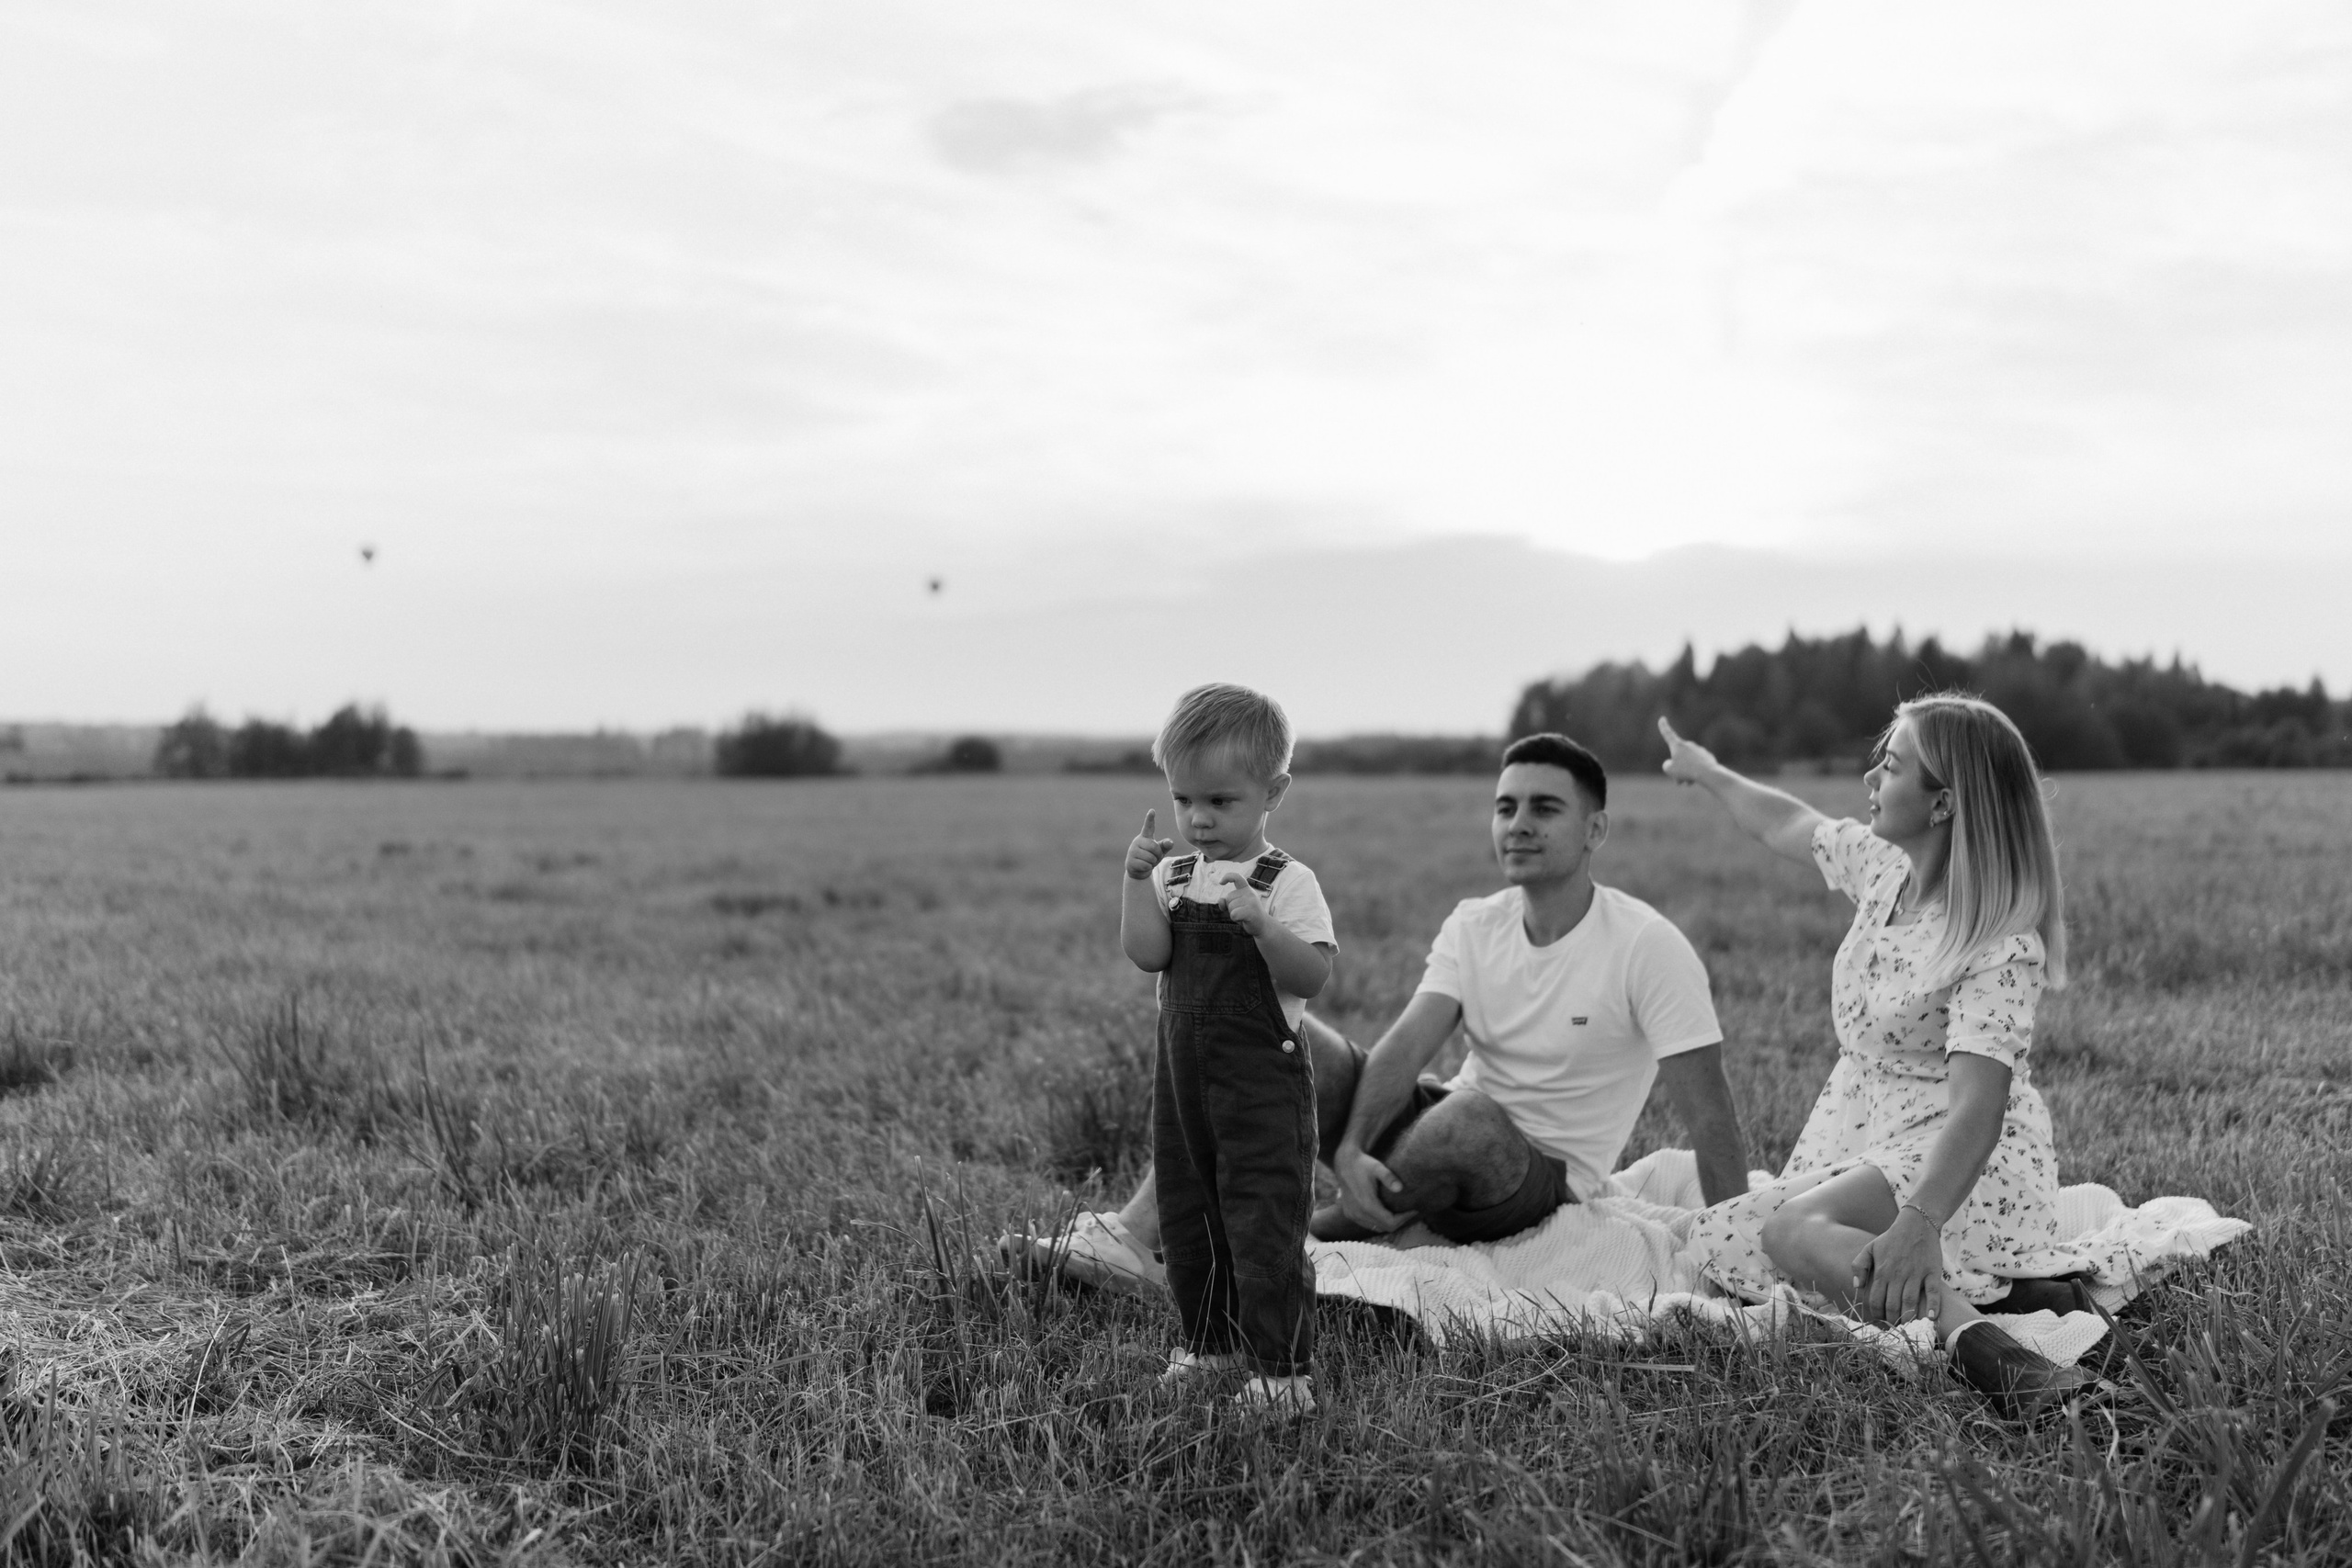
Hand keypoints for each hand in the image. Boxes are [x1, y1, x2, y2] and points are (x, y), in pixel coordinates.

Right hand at [1125, 811, 1174, 880]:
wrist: (1138, 871)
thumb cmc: (1150, 857)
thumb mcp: (1159, 851)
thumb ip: (1165, 845)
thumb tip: (1170, 842)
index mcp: (1145, 837)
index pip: (1148, 827)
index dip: (1150, 819)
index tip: (1152, 811)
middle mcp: (1137, 842)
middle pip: (1154, 847)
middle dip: (1158, 854)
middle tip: (1153, 857)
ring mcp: (1132, 851)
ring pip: (1150, 857)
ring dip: (1152, 862)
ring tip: (1147, 862)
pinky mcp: (1130, 861)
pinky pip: (1146, 865)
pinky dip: (1148, 868)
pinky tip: (1143, 867)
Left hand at [1213, 868, 1269, 933]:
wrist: (1262, 926)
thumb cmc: (1248, 915)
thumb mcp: (1236, 906)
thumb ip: (1227, 902)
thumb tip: (1220, 900)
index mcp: (1247, 889)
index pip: (1237, 877)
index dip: (1228, 877)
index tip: (1221, 882)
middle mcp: (1250, 893)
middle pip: (1228, 898)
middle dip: (1231, 907)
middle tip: (1242, 912)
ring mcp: (1251, 901)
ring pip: (1231, 907)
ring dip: (1234, 914)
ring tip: (1244, 916)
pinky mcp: (1251, 911)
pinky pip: (1234, 914)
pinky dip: (1236, 919)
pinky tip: (1244, 920)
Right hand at [1334, 1143, 1414, 1232]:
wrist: (1344, 1163)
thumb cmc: (1363, 1164)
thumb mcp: (1377, 1167)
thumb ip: (1389, 1177)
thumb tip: (1400, 1188)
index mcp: (1367, 1205)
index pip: (1390, 1222)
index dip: (1404, 1219)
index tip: (1414, 1210)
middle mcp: (1358, 1213)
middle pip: (1385, 1227)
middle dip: (1399, 1221)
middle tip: (1408, 1211)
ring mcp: (1353, 1215)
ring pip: (1376, 1227)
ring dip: (1388, 1223)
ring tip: (1399, 1212)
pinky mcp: (1349, 1214)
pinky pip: (1367, 1224)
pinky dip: (1377, 1221)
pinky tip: (1384, 1212)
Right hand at [1656, 716, 1718, 786]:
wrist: (1708, 773)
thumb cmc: (1686, 770)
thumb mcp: (1669, 770)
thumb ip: (1667, 765)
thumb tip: (1673, 764)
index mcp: (1678, 745)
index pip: (1668, 734)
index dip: (1663, 726)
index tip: (1662, 718)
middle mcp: (1688, 745)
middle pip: (1678, 757)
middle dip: (1677, 769)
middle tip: (1678, 782)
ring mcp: (1698, 751)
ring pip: (1688, 763)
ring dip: (1685, 773)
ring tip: (1687, 783)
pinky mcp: (1707, 758)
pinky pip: (1697, 766)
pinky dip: (1695, 773)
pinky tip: (1697, 779)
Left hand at [1850, 1207, 1944, 1325]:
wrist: (1917, 1224)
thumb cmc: (1891, 1238)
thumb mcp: (1870, 1248)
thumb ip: (1859, 1265)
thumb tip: (1857, 1286)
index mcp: (1882, 1271)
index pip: (1875, 1299)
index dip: (1876, 1314)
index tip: (1879, 1322)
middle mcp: (1898, 1274)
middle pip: (1892, 1304)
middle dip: (1892, 1320)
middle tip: (1894, 1329)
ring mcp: (1916, 1273)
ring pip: (1910, 1301)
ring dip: (1908, 1317)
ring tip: (1908, 1328)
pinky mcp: (1932, 1272)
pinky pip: (1932, 1292)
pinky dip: (1933, 1306)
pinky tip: (1931, 1318)